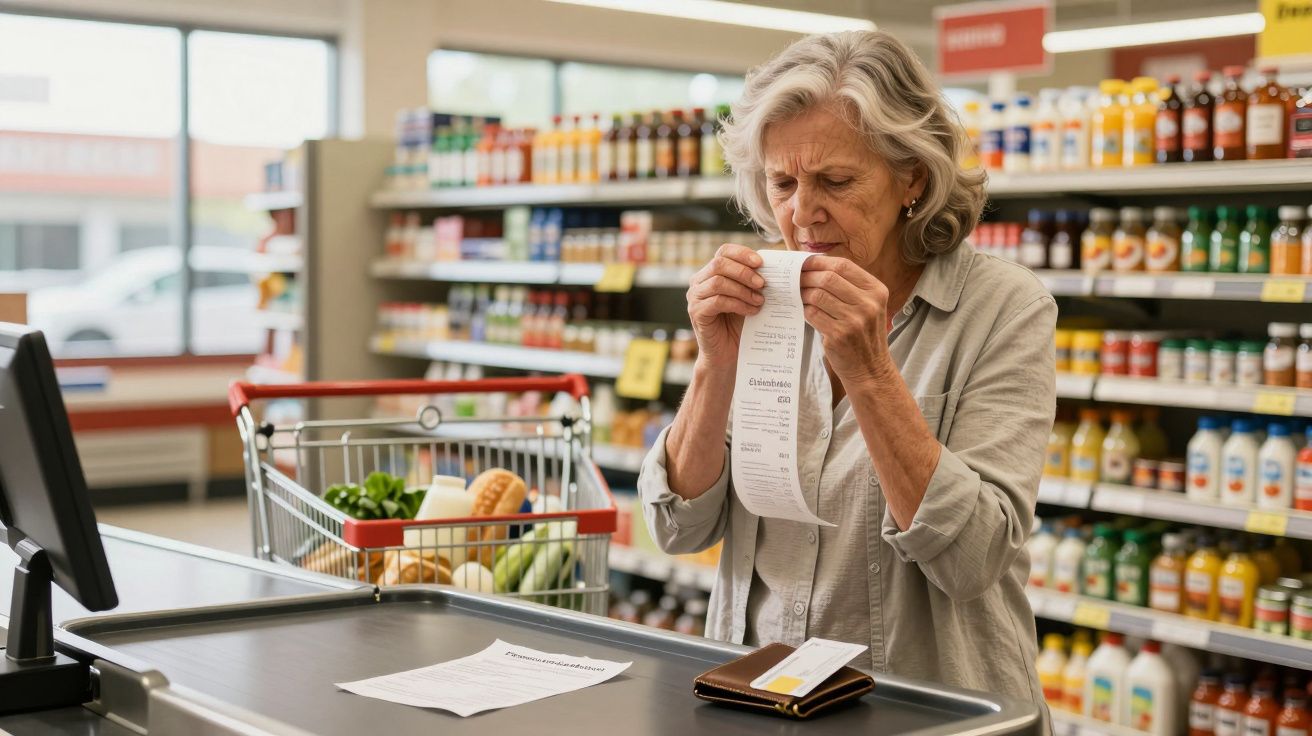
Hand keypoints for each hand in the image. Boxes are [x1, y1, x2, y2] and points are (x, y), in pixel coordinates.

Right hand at [686, 244, 764, 366]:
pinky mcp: (696, 312)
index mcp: (710, 273)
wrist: (728, 354)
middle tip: (763, 284)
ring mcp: (695, 297)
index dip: (742, 253)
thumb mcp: (747, 297)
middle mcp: (698, 282)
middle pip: (719, 263)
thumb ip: (753, 280)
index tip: (761, 263)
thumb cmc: (739, 324)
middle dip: (744, 272)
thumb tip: (772, 265)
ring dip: (743, 290)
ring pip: (719, 281)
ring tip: (760, 300)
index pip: (723, 251)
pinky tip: (751, 311)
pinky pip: (718, 301)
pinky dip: (738, 304)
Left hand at [799, 256, 895, 386]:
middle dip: (807, 276)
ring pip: (818, 295)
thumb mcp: (867, 306)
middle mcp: (869, 304)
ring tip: (797, 294)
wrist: (870, 369)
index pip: (844, 265)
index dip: (820, 261)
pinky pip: (813, 314)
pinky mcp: (840, 335)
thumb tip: (814, 266)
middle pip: (829, 278)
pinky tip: (803, 310)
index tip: (805, 262)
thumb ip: (848, 287)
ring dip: (803, 292)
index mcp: (877, 291)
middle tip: (795, 278)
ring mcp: (855, 320)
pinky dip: (805, 309)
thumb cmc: (864, 334)